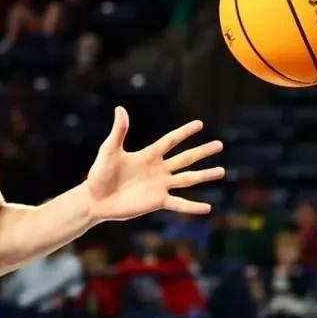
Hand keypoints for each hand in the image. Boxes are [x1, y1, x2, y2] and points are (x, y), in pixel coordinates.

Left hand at [84, 109, 224, 221]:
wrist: (95, 199)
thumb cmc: (99, 173)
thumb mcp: (109, 150)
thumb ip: (119, 131)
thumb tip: (120, 109)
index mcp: (149, 155)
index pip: (171, 141)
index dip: (185, 132)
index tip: (200, 124)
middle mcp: (159, 169)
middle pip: (186, 158)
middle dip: (203, 152)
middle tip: (220, 145)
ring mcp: (160, 186)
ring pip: (188, 179)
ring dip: (205, 175)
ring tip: (222, 171)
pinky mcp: (158, 201)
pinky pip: (179, 203)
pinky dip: (192, 206)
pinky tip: (207, 208)